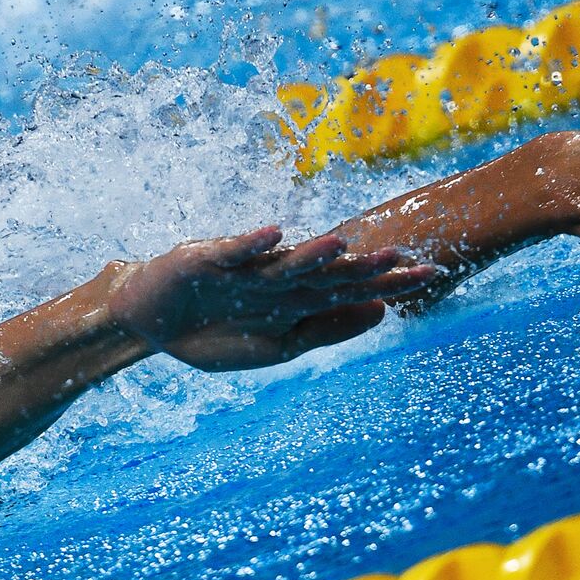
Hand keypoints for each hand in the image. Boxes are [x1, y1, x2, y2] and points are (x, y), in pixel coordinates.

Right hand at [102, 228, 434, 370]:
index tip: (429, 274)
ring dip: (310, 253)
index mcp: (297, 299)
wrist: (151, 324)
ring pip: (283, 262)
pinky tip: (273, 234)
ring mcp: (243, 268)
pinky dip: (250, 245)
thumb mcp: (278, 345)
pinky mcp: (206, 259)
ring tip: (341, 244)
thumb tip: (383, 310)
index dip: (387, 281)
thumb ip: (327, 328)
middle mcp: (277, 278)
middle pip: (326, 272)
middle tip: (401, 253)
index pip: (350, 288)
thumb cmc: (215, 335)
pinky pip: (232, 252)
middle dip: (361, 265)